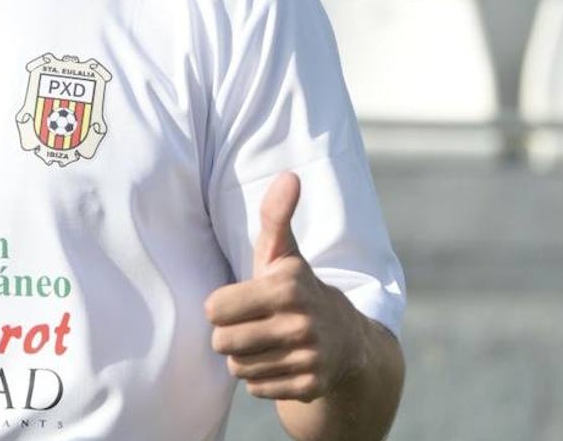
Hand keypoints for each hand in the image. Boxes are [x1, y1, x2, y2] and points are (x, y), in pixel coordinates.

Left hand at [204, 172, 362, 401]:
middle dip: (229, 334)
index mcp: (286, 287)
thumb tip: (289, 176)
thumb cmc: (296, 288)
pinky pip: (256, 387)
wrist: (348, 339)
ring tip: (266, 340)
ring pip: (238, 367)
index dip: (221, 306)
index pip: (215, 309)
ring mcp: (308, 358)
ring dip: (244, 356)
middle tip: (252, 323)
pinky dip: (262, 377)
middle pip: (222, 342)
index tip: (240, 300)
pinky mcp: (309, 386)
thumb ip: (276, 214)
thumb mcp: (283, 251)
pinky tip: (280, 360)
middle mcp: (300, 324)